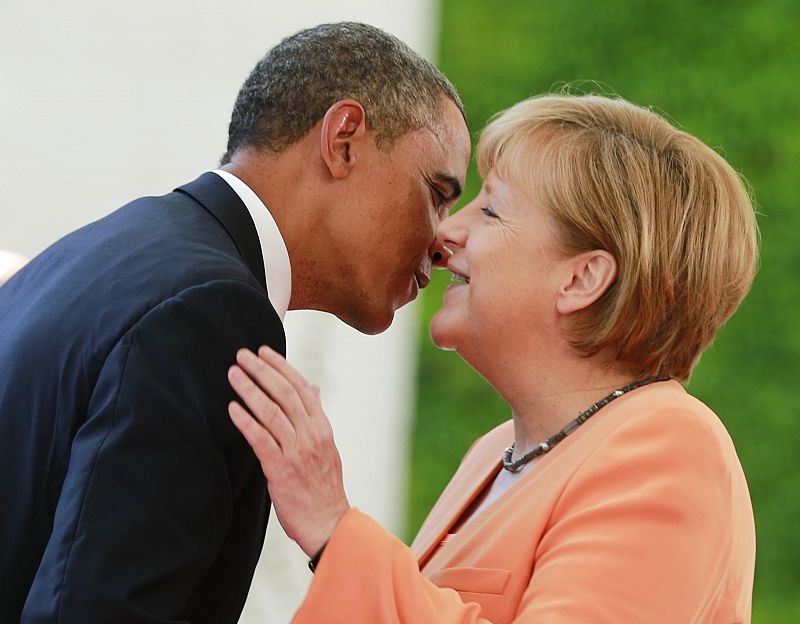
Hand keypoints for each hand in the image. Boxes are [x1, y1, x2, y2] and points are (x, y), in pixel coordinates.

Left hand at [227, 346, 349, 556]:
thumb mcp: (327, 447)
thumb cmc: (323, 486)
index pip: (301, 387)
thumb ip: (316, 417)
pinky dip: (246, 421)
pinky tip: (232, 408)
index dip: (281, 366)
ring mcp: (296, 451)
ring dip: (250, 389)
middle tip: (242, 355)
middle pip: (285, 393)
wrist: (328, 522)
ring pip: (271, 412)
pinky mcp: (280, 469)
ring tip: (233, 374)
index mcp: (322, 426)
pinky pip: (261, 439)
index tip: (264, 351)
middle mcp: (311, 434)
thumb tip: (313, 388)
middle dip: (262, 371)